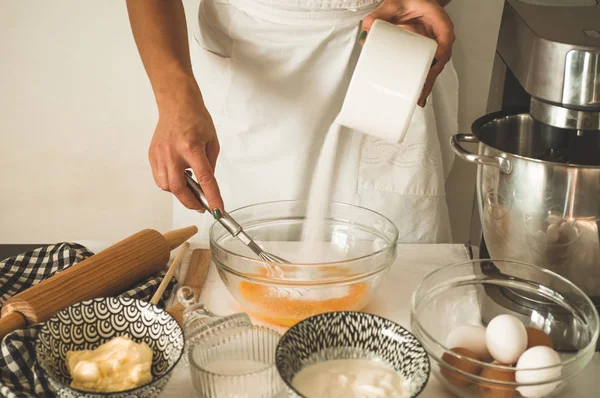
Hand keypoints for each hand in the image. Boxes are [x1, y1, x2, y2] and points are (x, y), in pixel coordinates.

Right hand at [149, 87, 223, 215]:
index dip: (212, 198)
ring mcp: (160, 154)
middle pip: (178, 188)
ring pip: (166, 186)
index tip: (217, 210)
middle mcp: (173, 152)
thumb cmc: (196, 119)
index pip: (204, 179)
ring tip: (189, 187)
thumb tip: (207, 185)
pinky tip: (178, 177)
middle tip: (201, 205)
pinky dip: (169, 183)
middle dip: (191, 202)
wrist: (176, 104)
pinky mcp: (152, 155)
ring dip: (179, 192)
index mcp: (191, 147)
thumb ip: (210, 165)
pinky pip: (159, 177)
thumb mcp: (212, 142)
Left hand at [361, 0, 454, 106]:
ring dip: (428, 83)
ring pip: (435, 66)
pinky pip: (428, 66)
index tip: (433, 65)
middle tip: (420, 93)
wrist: (409, 0)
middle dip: (431, 77)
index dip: (441, 53)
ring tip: (418, 98)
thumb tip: (365, 33)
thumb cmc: (407, 1)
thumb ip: (377, 16)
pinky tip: (419, 94)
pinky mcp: (426, 51)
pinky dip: (424, 80)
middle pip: (441, 58)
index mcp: (438, 19)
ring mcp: (434, 44)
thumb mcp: (391, 5)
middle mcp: (439, 34)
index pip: (446, 38)